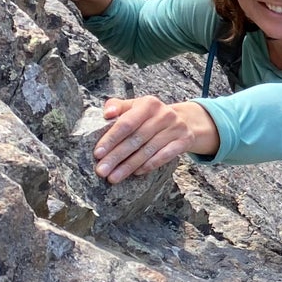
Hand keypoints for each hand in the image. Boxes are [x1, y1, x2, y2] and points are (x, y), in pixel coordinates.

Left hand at [93, 97, 219, 182]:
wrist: (184, 121)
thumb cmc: (150, 116)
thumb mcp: (135, 106)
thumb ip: (118, 106)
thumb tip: (107, 113)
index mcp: (149, 104)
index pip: (126, 123)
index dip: (111, 139)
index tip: (98, 153)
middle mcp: (164, 114)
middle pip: (136, 139)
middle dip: (116, 157)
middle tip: (102, 171)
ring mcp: (176, 128)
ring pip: (148, 150)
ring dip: (129, 166)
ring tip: (114, 177)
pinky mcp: (184, 141)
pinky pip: (164, 156)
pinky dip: (149, 165)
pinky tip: (136, 173)